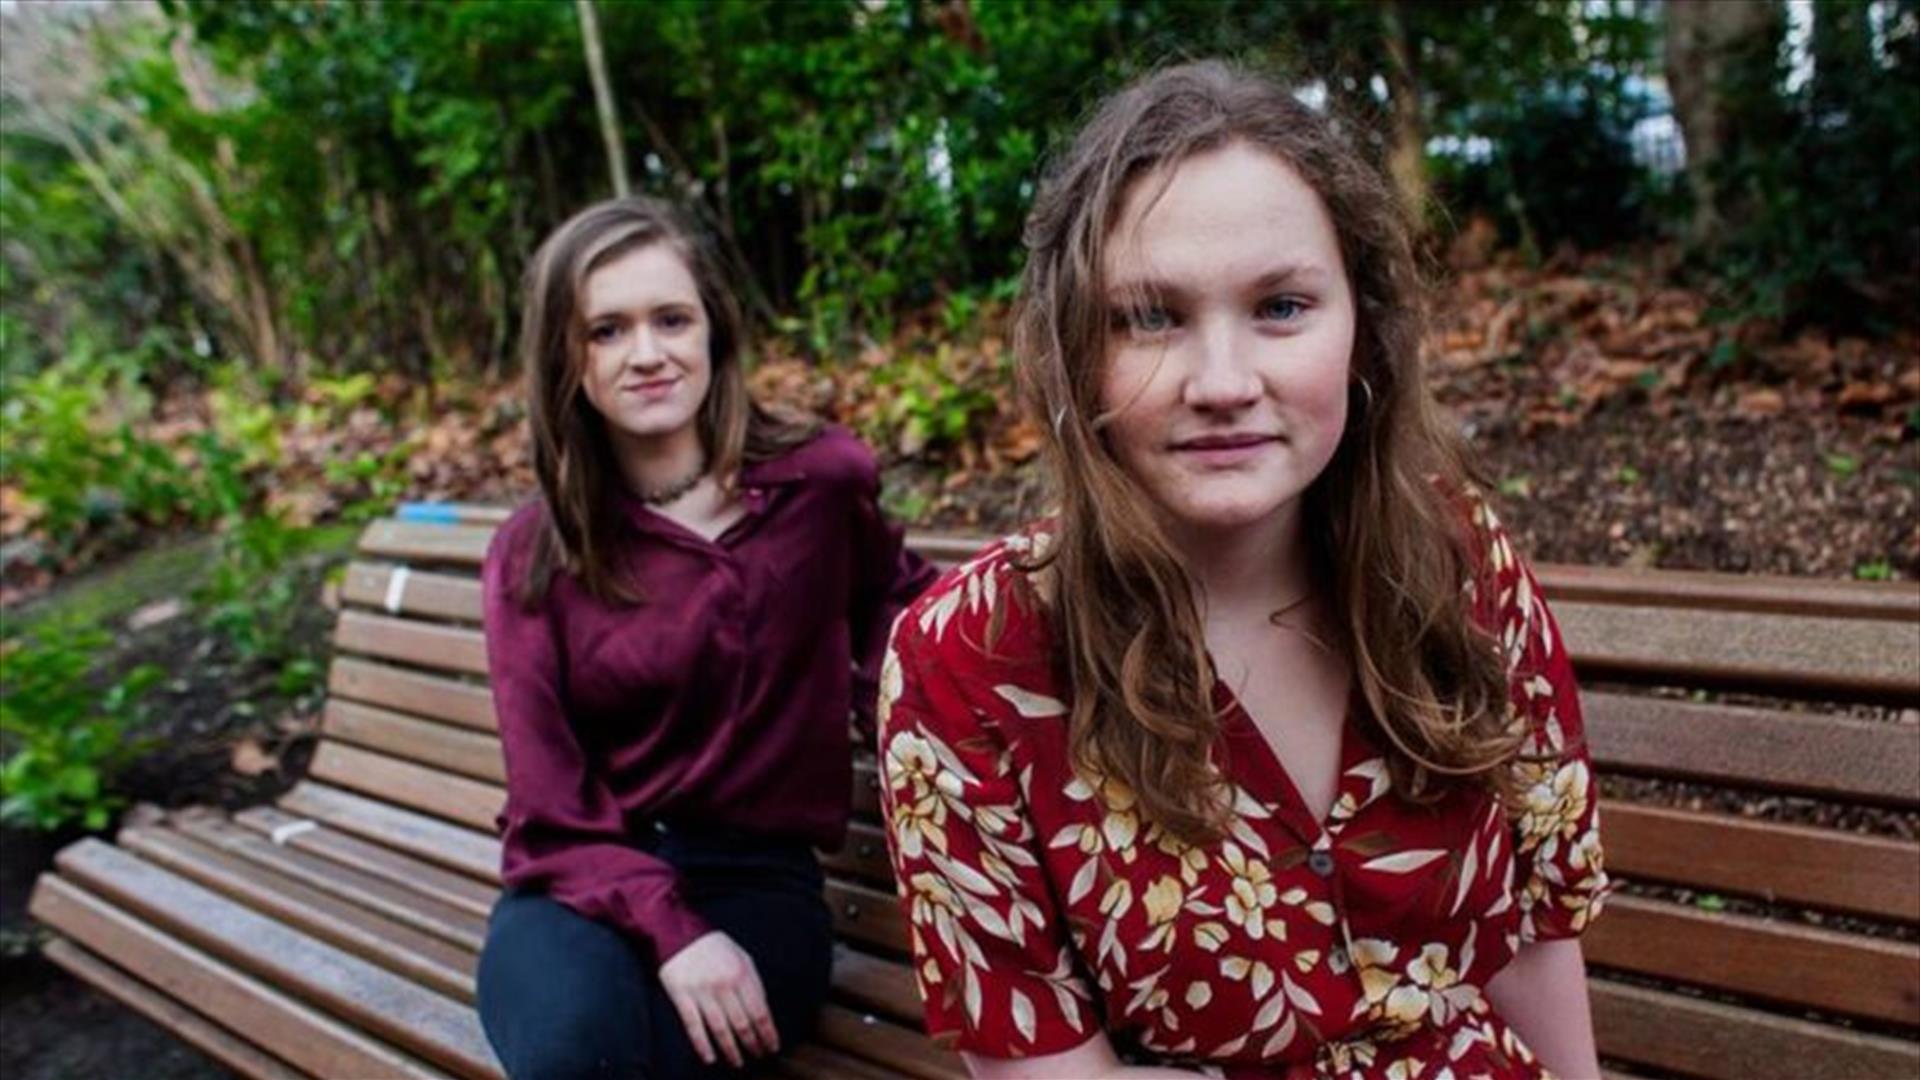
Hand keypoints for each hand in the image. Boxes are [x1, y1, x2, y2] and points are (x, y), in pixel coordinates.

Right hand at [657, 930, 780, 1067]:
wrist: (676, 930)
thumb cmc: (712, 945)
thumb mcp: (740, 955)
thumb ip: (752, 980)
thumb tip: (763, 1008)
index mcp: (742, 973)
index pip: (760, 1011)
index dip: (768, 1032)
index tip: (773, 1046)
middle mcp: (724, 984)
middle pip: (742, 1023)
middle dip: (752, 1043)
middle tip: (758, 1055)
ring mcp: (702, 991)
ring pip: (720, 1029)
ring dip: (731, 1049)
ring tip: (737, 1062)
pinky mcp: (681, 996)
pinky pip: (694, 1026)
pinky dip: (702, 1045)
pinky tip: (709, 1058)